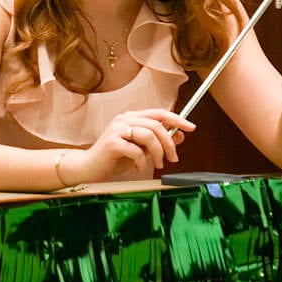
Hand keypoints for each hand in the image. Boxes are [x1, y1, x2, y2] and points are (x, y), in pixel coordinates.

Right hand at [68, 110, 195, 183]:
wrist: (89, 168)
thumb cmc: (114, 158)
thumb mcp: (141, 149)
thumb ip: (157, 141)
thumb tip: (179, 135)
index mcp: (131, 117)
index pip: (159, 113)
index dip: (177, 119)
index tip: (191, 127)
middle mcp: (123, 119)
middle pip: (156, 125)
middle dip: (169, 143)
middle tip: (173, 158)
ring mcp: (117, 130)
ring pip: (149, 136)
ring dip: (158, 153)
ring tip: (157, 165)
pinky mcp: (112, 143)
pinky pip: (137, 151)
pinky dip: (142, 161)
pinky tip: (138, 167)